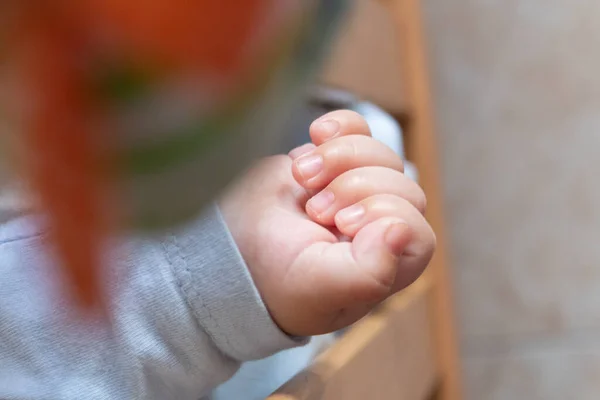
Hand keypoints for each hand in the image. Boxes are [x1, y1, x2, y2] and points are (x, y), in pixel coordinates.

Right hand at [220, 110, 434, 335]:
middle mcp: (380, 225)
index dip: (382, 215)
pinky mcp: (335, 161)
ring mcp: (359, 189)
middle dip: (354, 187)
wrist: (234, 248)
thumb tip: (402, 231)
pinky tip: (315, 136)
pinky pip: (357, 128)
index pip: (415, 229)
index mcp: (388, 263)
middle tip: (315, 208)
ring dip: (340, 157)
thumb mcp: (321, 288)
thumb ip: (368, 273)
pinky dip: (339, 127)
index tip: (340, 225)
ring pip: (379, 152)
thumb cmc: (279, 279)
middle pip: (401, 184)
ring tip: (302, 177)